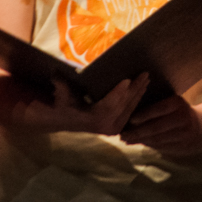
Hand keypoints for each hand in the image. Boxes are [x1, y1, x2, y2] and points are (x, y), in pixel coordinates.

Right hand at [11, 75, 148, 134]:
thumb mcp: (62, 94)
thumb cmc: (65, 103)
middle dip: (135, 89)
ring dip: (139, 93)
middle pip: (123, 105)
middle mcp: (106, 126)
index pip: (109, 105)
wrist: (67, 119)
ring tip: (146, 79)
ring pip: (130, 108)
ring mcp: (113, 128)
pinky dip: (137, 100)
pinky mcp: (118, 127)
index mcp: (94, 119)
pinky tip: (143, 89)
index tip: (128, 80)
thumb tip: (55, 73)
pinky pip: (130, 112)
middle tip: (144, 74)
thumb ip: (60, 85)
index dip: (118, 92)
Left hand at [120, 95, 201, 153]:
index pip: (158, 109)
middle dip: (137, 132)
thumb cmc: (180, 111)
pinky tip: (140, 144)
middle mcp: (183, 118)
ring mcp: (185, 134)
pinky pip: (163, 147)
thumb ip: (157, 106)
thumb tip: (131, 111)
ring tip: (128, 141)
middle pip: (156, 127)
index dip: (143, 115)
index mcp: (178, 103)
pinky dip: (150, 146)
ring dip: (141, 141)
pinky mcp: (184, 146)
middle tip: (123, 136)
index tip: (129, 120)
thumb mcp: (173, 103)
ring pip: (158, 139)